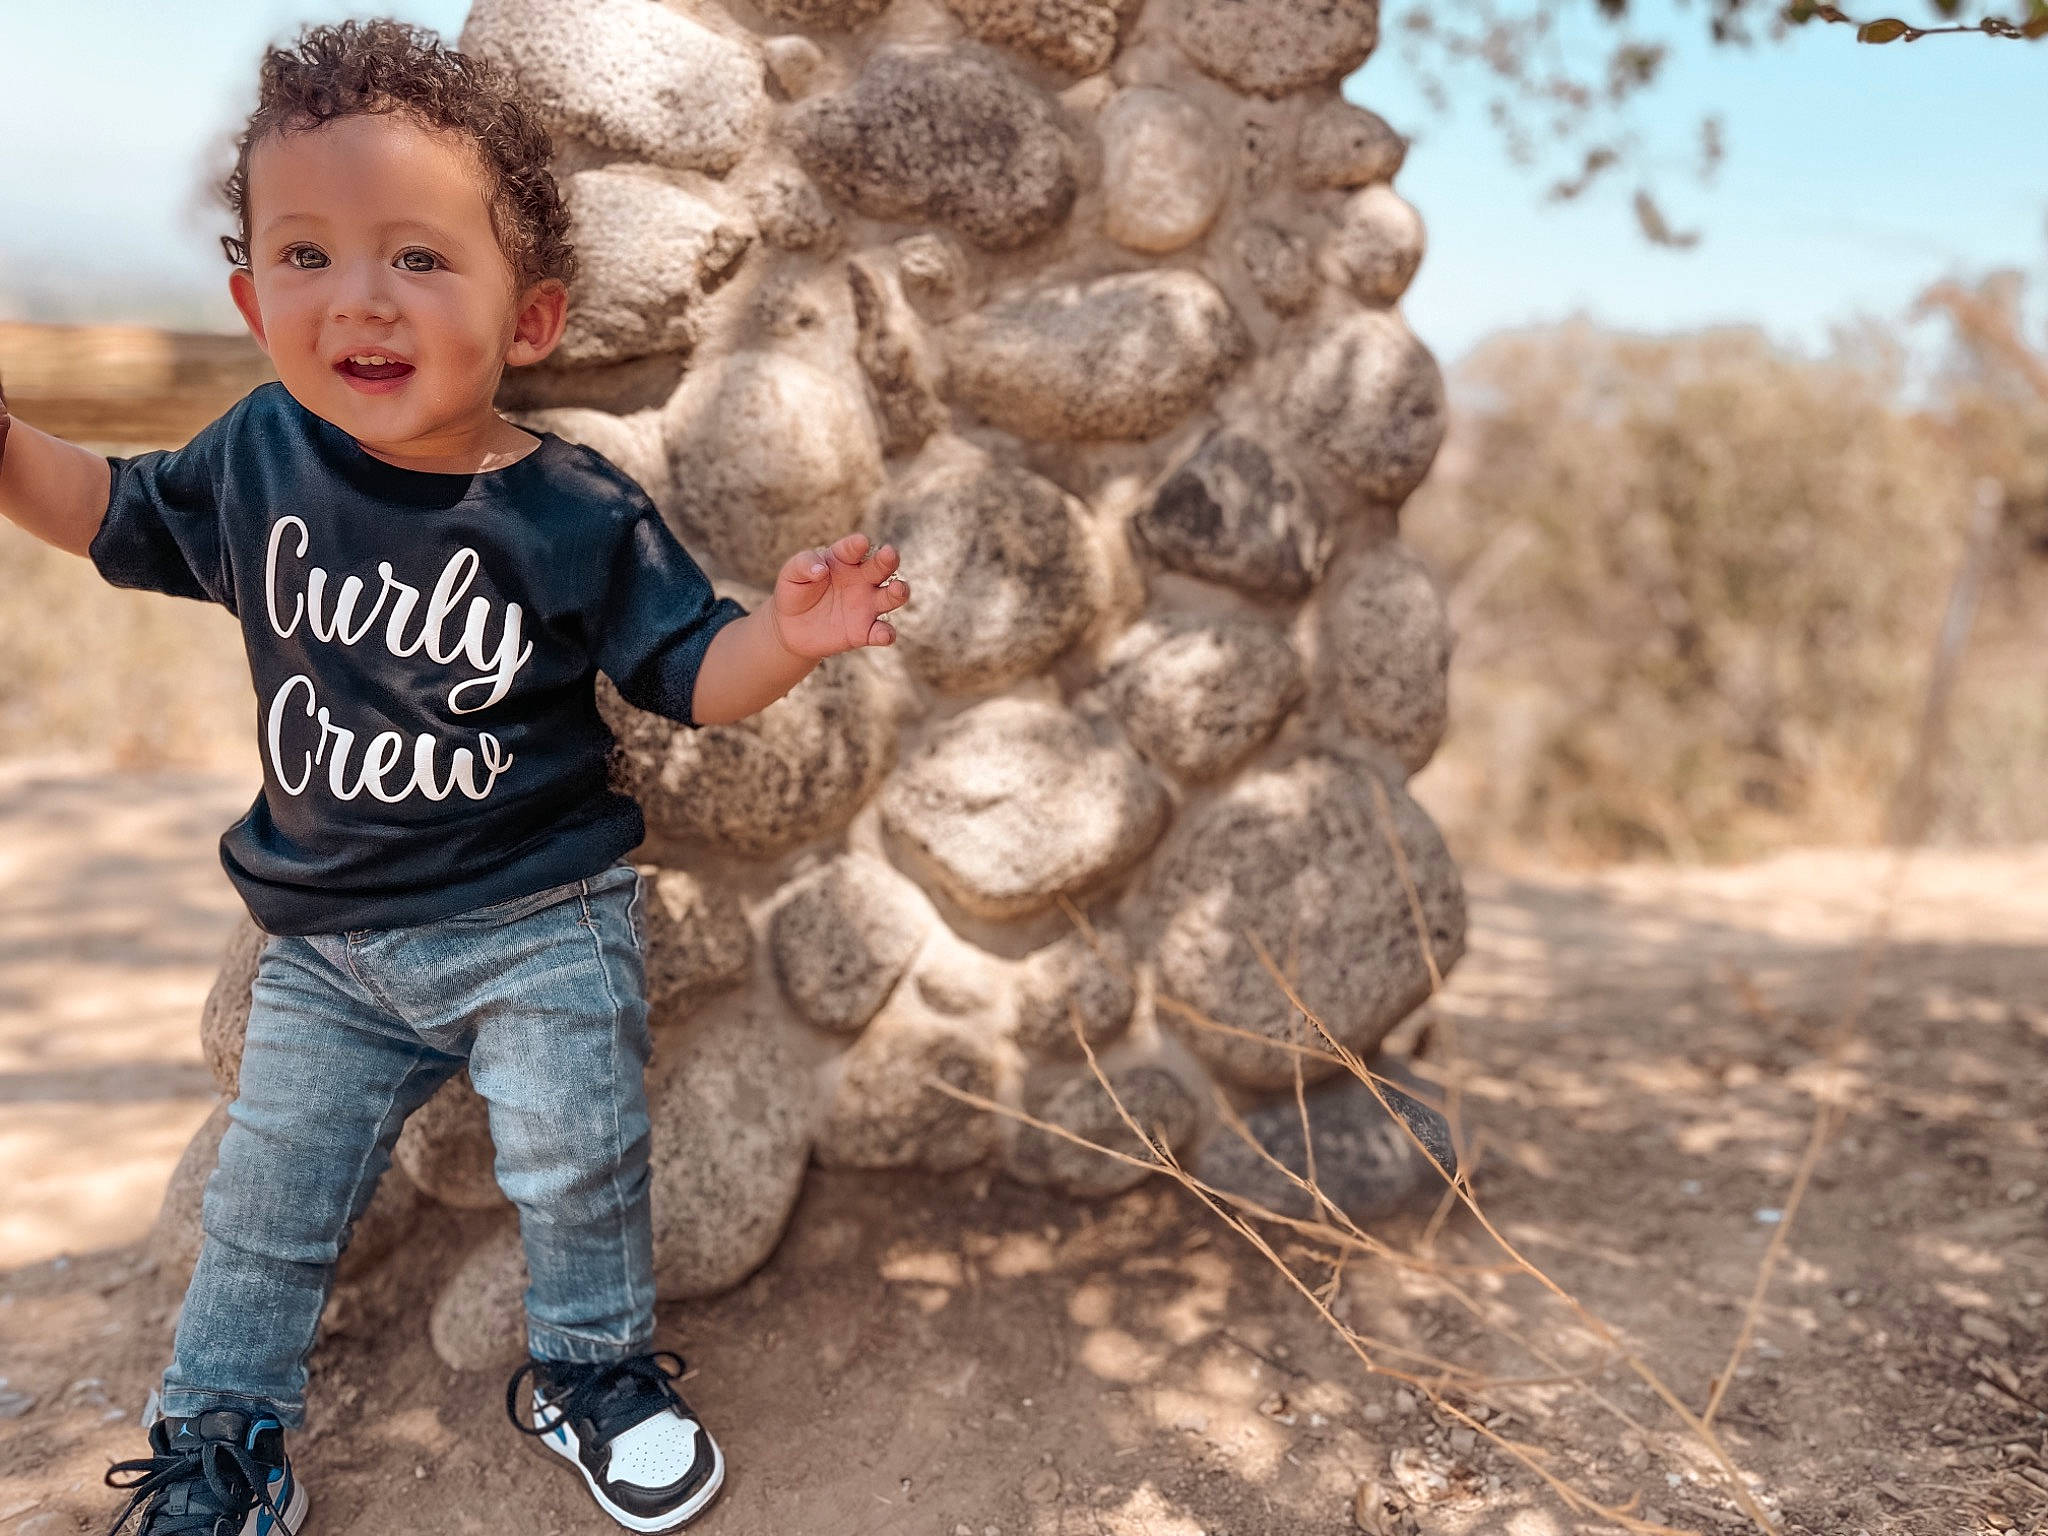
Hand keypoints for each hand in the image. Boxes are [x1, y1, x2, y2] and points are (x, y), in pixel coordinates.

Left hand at [768, 532, 911, 660]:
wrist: (790, 627)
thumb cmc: (795, 591)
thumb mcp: (792, 573)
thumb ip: (804, 564)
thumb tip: (821, 569)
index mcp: (845, 560)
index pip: (854, 548)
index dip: (857, 545)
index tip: (860, 543)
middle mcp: (862, 579)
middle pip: (882, 567)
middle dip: (888, 559)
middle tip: (889, 554)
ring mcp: (867, 605)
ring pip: (892, 596)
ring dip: (899, 592)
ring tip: (896, 589)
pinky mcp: (865, 631)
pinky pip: (882, 632)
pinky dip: (886, 634)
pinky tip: (884, 634)